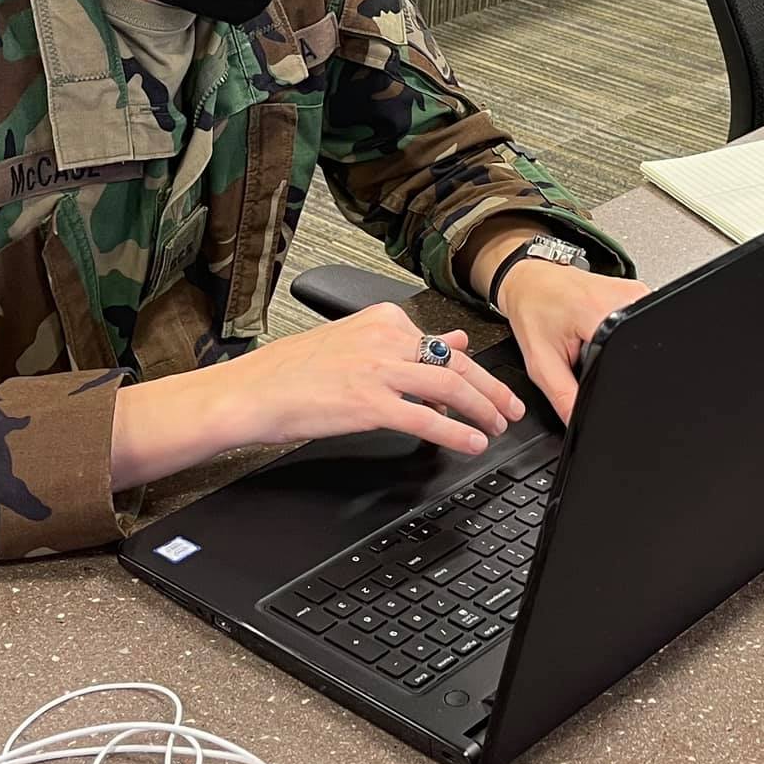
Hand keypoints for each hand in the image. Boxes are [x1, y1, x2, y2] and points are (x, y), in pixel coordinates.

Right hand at [201, 306, 524, 457]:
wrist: (252, 391)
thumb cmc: (293, 371)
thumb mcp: (355, 341)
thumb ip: (406, 341)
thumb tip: (454, 341)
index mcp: (383, 319)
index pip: (444, 345)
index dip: (477, 372)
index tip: (493, 388)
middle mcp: (386, 338)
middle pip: (456, 365)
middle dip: (492, 391)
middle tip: (511, 409)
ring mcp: (379, 369)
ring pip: (450, 389)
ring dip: (483, 411)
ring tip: (497, 428)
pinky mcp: (369, 403)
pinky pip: (426, 419)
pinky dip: (456, 433)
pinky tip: (472, 444)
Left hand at [499, 264, 650, 423]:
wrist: (532, 280)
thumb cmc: (533, 309)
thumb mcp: (541, 361)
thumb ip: (564, 397)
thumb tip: (579, 426)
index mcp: (598, 312)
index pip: (623, 358)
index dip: (608, 375)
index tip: (588, 369)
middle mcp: (623, 297)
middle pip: (632, 349)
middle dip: (611, 362)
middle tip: (584, 350)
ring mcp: (634, 292)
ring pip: (637, 337)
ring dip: (617, 347)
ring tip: (590, 337)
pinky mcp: (637, 292)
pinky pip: (637, 322)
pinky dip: (621, 334)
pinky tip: (600, 330)